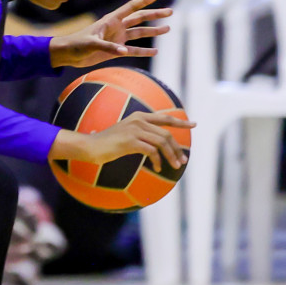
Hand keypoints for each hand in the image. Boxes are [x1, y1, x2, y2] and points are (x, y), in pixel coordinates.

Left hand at [48, 0, 171, 67]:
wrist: (67, 54)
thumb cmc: (76, 44)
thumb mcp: (91, 44)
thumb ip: (108, 47)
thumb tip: (124, 51)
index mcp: (111, 20)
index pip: (131, 7)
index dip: (144, 0)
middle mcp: (116, 27)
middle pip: (139, 18)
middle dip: (154, 14)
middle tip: (170, 11)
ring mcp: (117, 39)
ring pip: (139, 33)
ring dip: (153, 32)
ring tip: (167, 29)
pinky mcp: (115, 51)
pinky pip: (133, 50)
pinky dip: (143, 51)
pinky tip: (155, 52)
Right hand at [50, 111, 192, 171]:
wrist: (91, 146)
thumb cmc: (108, 143)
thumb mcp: (126, 134)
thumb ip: (141, 134)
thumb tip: (157, 145)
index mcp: (139, 116)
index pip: (165, 117)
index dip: (181, 121)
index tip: (194, 124)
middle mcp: (138, 120)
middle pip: (166, 134)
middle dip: (177, 149)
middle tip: (183, 161)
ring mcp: (134, 130)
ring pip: (162, 142)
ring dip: (171, 156)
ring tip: (174, 166)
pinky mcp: (130, 141)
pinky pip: (152, 151)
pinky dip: (157, 161)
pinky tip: (157, 168)